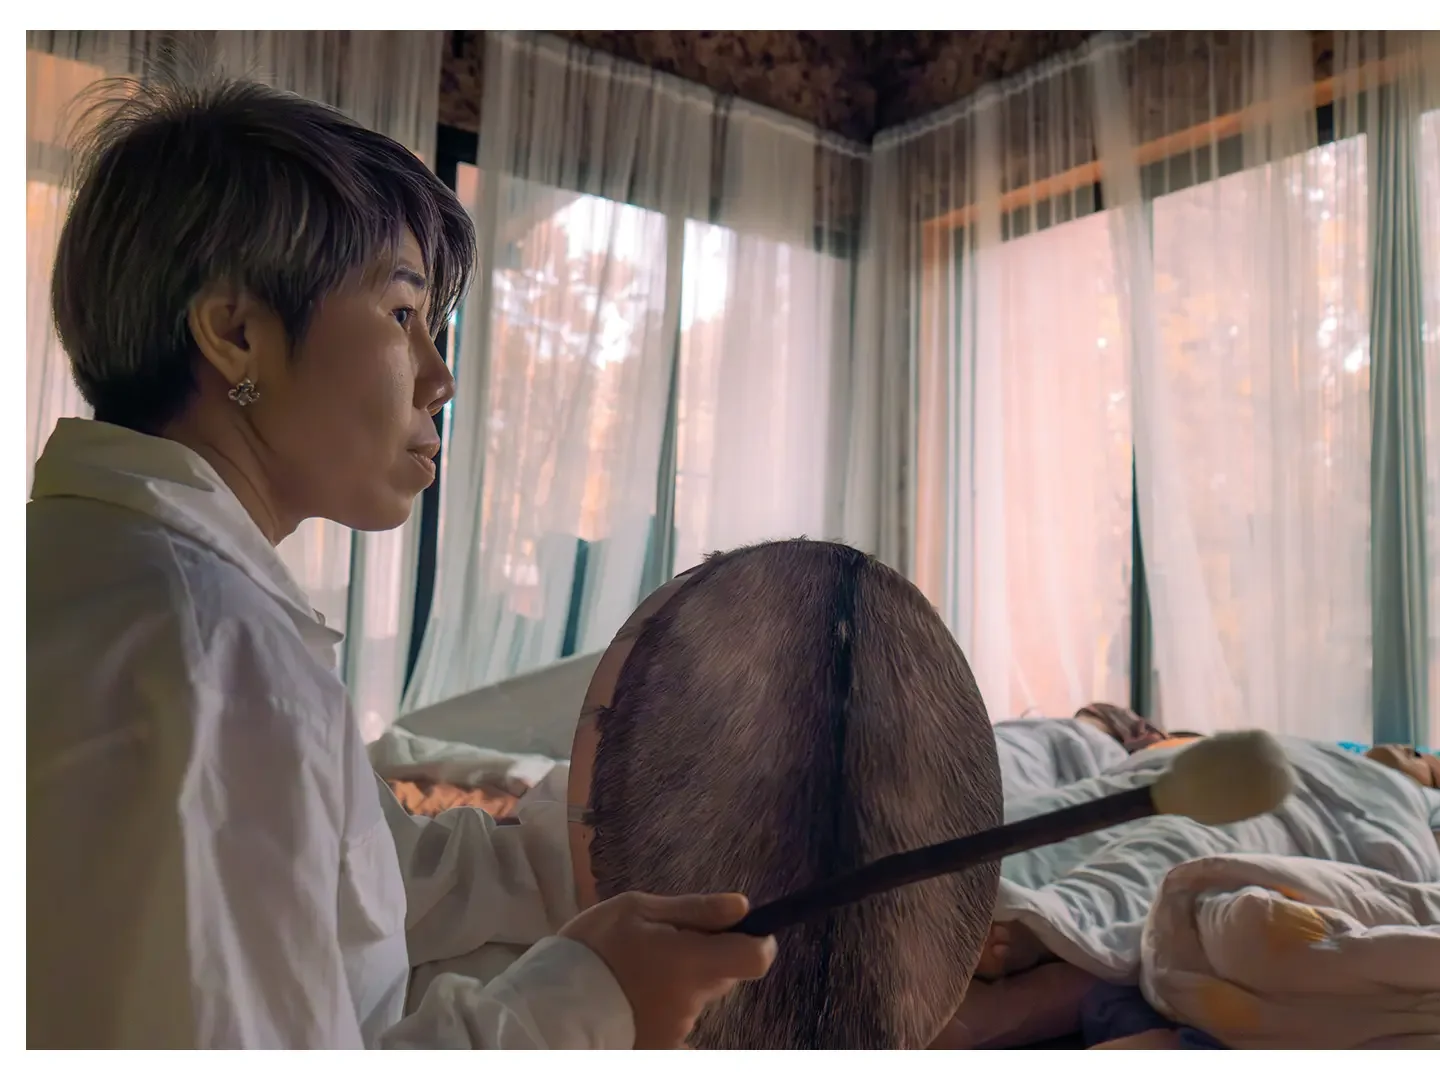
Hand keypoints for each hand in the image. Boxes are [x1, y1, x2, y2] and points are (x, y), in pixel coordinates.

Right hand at [558, 891, 776, 1048]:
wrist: (551, 1005)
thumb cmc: (593, 947)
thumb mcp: (637, 909)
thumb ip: (695, 909)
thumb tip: (742, 906)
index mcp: (691, 962)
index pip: (756, 958)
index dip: (759, 942)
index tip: (745, 931)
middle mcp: (692, 1000)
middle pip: (723, 976)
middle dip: (706, 957)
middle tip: (664, 943)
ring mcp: (678, 1029)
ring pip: (697, 996)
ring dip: (680, 981)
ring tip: (636, 970)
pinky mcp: (662, 1047)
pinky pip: (677, 1020)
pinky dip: (662, 1005)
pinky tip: (633, 996)